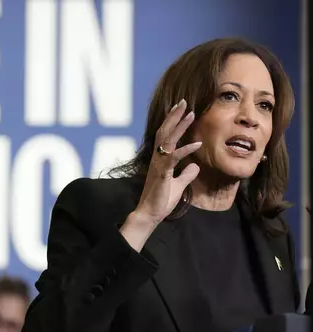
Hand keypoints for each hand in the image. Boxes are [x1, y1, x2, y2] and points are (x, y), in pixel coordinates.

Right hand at [135, 99, 201, 224]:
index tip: (180, 109)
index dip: (172, 122)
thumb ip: (186, 175)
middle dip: (174, 116)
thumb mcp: (178, 185)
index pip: (165, 136)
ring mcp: (159, 165)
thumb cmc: (161, 200)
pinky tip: (197, 143)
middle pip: (164, 132)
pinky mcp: (162, 173)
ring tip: (190, 113)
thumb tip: (195, 166)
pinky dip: (185, 149)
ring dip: (179, 126)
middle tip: (184, 102)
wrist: (150, 214)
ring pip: (168, 140)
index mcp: (160, 159)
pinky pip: (174, 157)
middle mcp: (157, 158)